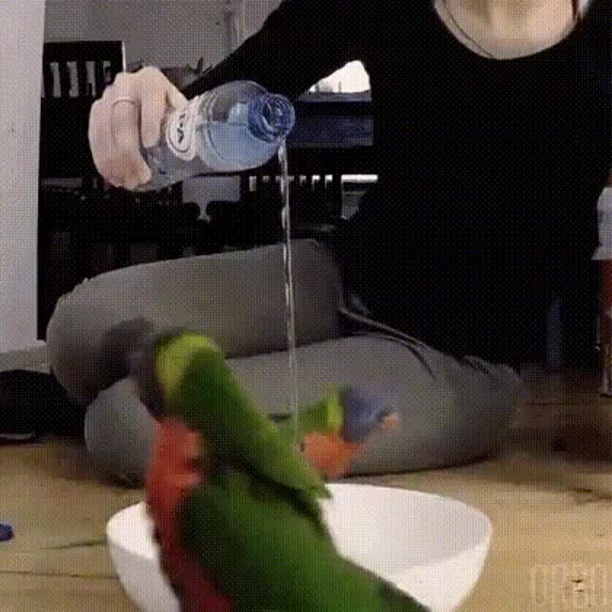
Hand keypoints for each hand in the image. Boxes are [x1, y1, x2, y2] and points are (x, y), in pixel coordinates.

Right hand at [88, 66, 186, 189]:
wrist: (156, 109)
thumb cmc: (171, 115)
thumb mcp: (184, 117)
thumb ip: (186, 127)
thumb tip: (194, 147)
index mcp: (152, 81)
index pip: (150, 97)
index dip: (149, 121)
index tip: (151, 144)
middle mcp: (127, 85)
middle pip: (123, 116)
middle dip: (129, 151)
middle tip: (140, 174)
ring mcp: (109, 98)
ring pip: (105, 128)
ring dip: (114, 160)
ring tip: (127, 180)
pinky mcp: (97, 113)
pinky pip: (94, 137)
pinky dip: (102, 160)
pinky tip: (112, 175)